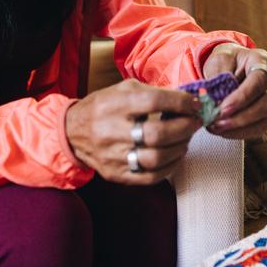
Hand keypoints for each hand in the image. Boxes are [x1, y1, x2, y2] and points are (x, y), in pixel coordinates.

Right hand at [65, 79, 201, 185]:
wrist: (72, 132)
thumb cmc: (104, 107)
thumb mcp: (124, 89)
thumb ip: (155, 92)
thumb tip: (188, 100)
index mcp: (114, 105)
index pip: (153, 102)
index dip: (180, 102)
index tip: (194, 104)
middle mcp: (111, 131)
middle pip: (157, 134)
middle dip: (184, 127)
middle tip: (194, 122)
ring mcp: (112, 157)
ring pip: (156, 158)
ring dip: (179, 147)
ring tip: (186, 138)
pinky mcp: (115, 175)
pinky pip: (150, 177)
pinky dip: (170, 166)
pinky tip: (176, 154)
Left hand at [202, 43, 266, 139]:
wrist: (229, 65)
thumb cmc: (226, 60)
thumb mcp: (219, 59)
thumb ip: (219, 76)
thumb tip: (216, 100)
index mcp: (262, 62)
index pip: (259, 80)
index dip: (243, 97)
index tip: (223, 108)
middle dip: (242, 117)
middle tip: (218, 122)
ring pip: (264, 120)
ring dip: (239, 128)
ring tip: (216, 128)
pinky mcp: (263, 115)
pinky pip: (256, 129)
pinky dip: (238, 133)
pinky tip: (221, 131)